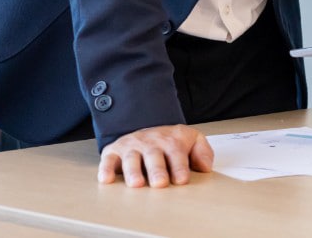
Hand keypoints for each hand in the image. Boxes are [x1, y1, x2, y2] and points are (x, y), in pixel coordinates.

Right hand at [97, 124, 213, 187]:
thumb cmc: (171, 141)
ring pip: (131, 158)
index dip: (179, 167)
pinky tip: (107, 179)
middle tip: (160, 183)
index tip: (181, 179)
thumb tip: (205, 167)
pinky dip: (106, 169)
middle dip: (157, 170)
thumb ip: (202, 152)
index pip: (177, 154)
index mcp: (171, 141)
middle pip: (154, 156)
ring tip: (137, 184)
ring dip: (133, 171)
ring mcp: (132, 146)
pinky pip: (108, 159)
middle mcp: (150, 143)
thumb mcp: (192, 140)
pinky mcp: (114, 151)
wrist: (148, 127)